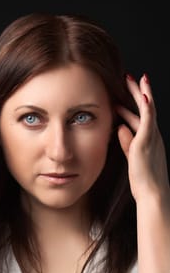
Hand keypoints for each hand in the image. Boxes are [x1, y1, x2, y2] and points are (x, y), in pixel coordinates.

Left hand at [116, 74, 169, 201]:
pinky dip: (146, 107)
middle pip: (145, 108)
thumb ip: (127, 142)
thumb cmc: (143, 180)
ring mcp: (151, 138)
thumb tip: (120, 128)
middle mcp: (153, 135)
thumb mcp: (133, 157)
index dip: (133, 105)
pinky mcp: (147, 142)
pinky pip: (148, 121)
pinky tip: (143, 95)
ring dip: (141, 93)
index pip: (140, 118)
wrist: (152, 194)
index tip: (124, 95)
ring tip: (133, 78)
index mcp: (149, 140)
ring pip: (148, 109)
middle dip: (138, 92)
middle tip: (129, 78)